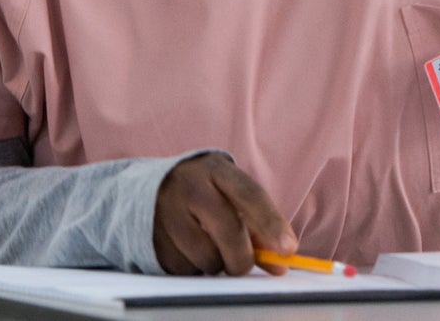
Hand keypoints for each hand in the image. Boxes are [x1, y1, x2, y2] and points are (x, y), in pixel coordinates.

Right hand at [153, 153, 295, 276]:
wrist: (151, 186)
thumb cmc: (205, 193)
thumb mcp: (230, 195)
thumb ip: (257, 226)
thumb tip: (279, 264)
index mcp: (216, 169)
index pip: (250, 195)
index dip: (271, 223)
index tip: (288, 249)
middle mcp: (189, 184)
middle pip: (228, 231)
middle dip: (243, 258)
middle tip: (242, 264)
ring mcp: (166, 209)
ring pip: (206, 257)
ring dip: (214, 264)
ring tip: (208, 247)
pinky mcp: (151, 235)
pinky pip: (183, 268)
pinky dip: (192, 268)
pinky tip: (187, 249)